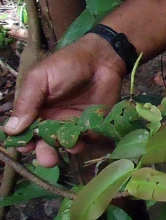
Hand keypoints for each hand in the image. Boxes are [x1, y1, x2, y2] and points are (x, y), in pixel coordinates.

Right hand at [3, 34, 125, 166]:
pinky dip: (88, 141)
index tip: (26, 147)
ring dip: (68, 149)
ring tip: (72, 145)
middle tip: (48, 159)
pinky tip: (89, 136)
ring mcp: (74, 124)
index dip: (24, 142)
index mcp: (36, 109)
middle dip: (45, 154)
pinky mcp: (93, 124)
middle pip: (45, 144)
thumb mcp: (40, 79)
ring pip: (67, 145)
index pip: (25, 132)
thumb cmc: (66, 65)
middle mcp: (53, 120)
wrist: (100, 59)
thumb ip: (27, 103)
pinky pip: (89, 139)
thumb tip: (10, 130)